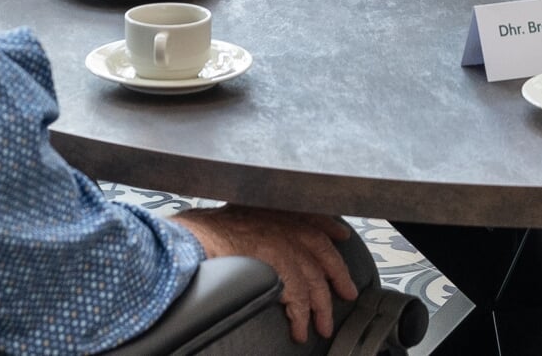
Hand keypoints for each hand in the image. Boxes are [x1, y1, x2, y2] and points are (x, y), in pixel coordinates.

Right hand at [175, 206, 356, 343]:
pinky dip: (301, 317)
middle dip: (338, 274)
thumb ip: (251, 222)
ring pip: (314, 281)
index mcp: (274, 212)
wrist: (193, 241)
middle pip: (323, 253)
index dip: (329, 228)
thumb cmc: (203, 231)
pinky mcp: (281, 270)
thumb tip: (251, 235)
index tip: (341, 237)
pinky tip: (300, 328)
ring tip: (321, 326)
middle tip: (348, 292)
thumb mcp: (233, 215)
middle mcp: (284, 226)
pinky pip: (299, 299)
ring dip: (320, 307)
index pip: (311, 218)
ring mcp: (285, 247)